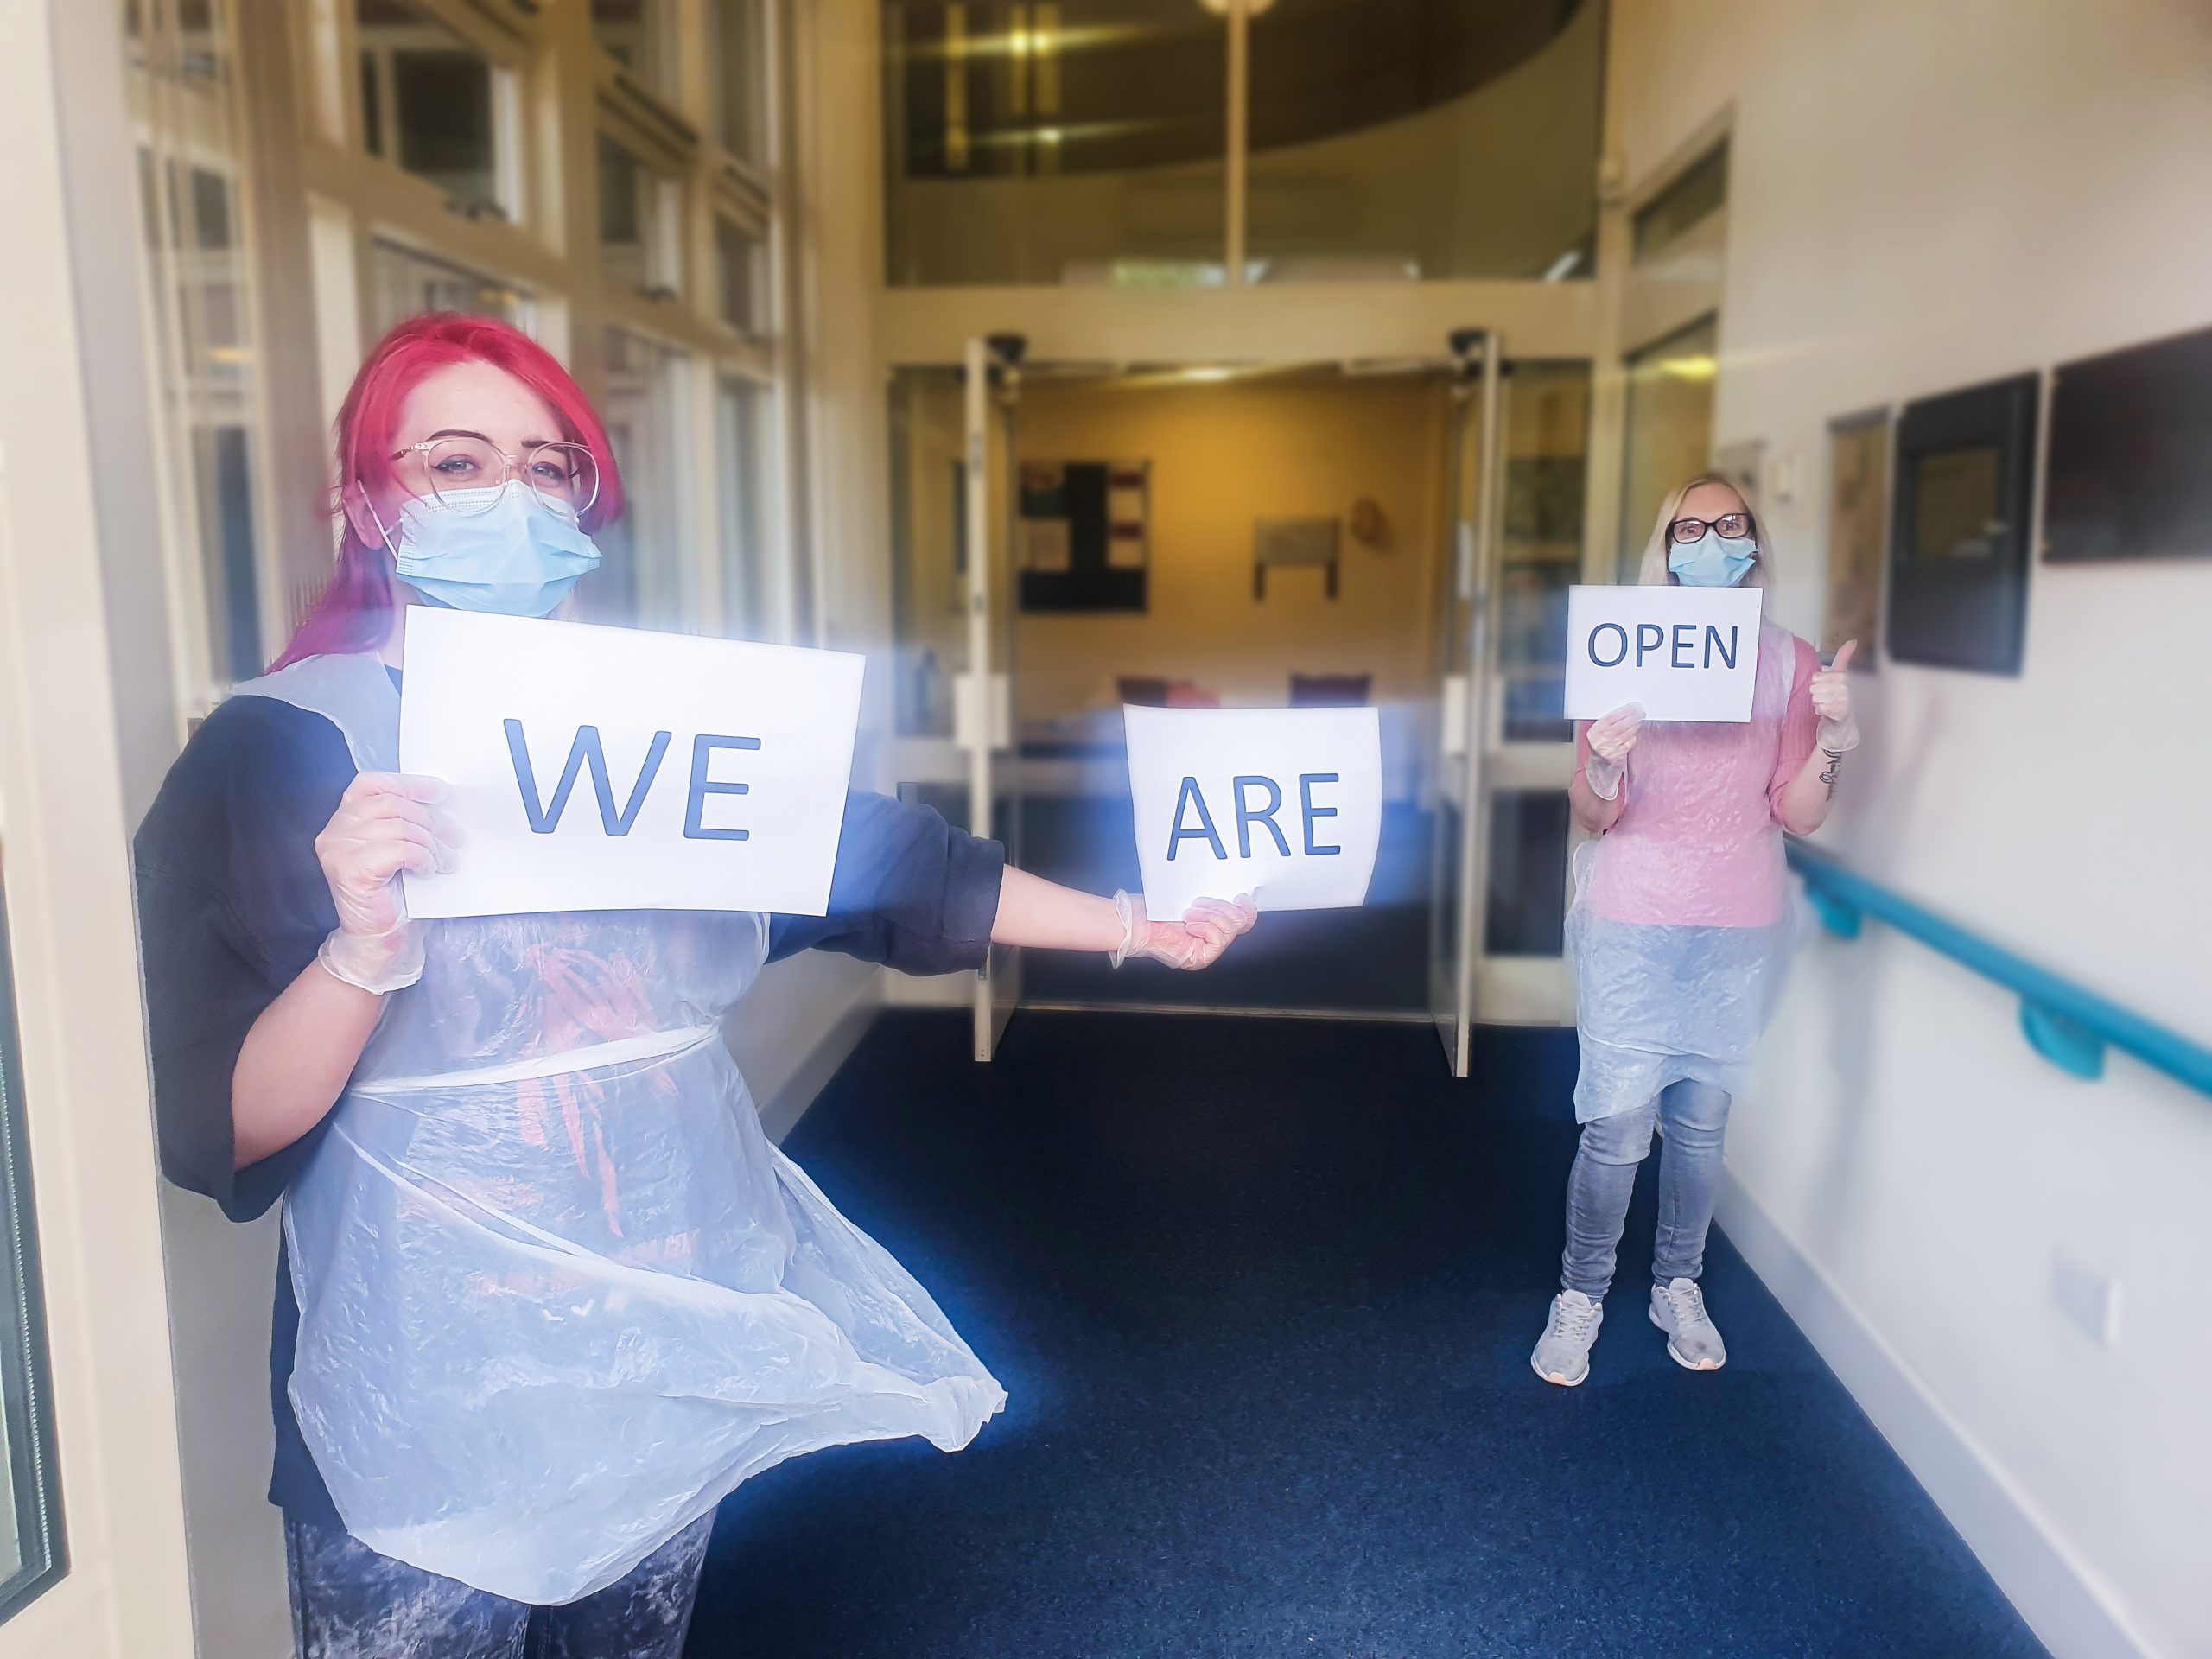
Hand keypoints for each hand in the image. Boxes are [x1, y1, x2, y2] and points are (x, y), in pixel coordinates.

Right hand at [312, 772, 456, 993]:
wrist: (379, 943)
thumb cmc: (393, 897)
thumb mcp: (397, 850)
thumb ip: (404, 823)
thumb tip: (440, 801)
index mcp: (342, 822)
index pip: (370, 784)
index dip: (407, 783)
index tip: (440, 792)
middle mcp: (333, 833)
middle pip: (390, 804)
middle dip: (430, 819)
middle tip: (455, 837)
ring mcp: (338, 852)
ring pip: (399, 826)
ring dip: (432, 842)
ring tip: (446, 860)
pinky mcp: (352, 872)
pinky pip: (399, 849)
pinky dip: (423, 857)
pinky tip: (429, 871)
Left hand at [1113, 893, 1258, 970]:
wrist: (1137, 923)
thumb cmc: (1155, 910)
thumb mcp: (1192, 899)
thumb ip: (1214, 902)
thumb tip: (1235, 898)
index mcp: (1212, 928)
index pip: (1243, 922)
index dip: (1246, 909)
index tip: (1239, 896)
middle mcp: (1212, 943)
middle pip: (1240, 924)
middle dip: (1220, 908)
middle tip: (1197, 904)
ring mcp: (1207, 952)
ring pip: (1229, 930)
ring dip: (1208, 915)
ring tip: (1188, 914)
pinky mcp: (1201, 958)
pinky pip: (1217, 938)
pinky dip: (1204, 926)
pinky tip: (1189, 924)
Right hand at [1584, 703, 1642, 799]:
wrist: (1599, 768)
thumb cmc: (1600, 748)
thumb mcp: (1598, 734)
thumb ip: (1607, 724)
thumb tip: (1624, 711)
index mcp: (1594, 733)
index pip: (1609, 719)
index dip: (1622, 711)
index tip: (1631, 707)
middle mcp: (1600, 741)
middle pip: (1619, 726)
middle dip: (1632, 717)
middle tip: (1640, 711)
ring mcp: (1609, 749)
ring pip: (1625, 734)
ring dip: (1635, 725)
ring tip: (1640, 719)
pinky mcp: (1618, 756)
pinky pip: (1628, 744)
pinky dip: (1633, 738)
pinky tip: (1634, 733)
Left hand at [1811, 640, 1860, 751]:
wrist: (1852, 713)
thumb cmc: (1844, 690)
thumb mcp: (1844, 672)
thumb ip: (1845, 656)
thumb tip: (1853, 641)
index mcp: (1844, 676)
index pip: (1816, 677)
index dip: (1818, 682)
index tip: (1827, 685)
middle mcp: (1845, 687)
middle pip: (1814, 688)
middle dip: (1818, 692)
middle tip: (1828, 695)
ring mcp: (1843, 700)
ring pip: (1816, 698)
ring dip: (1819, 702)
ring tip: (1829, 702)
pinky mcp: (1840, 712)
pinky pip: (1819, 708)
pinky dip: (1821, 710)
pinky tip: (1829, 710)